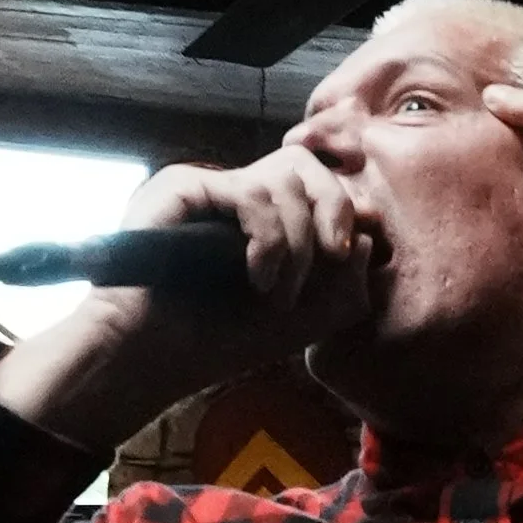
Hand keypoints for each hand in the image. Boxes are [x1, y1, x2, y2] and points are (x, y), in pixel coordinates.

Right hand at [0, 147, 371, 453]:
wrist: (154, 359)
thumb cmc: (217, 341)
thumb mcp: (301, 320)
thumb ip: (344, 285)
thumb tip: (369, 236)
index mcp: (259, 217)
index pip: (316, 184)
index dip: (344, 211)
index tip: (351, 253)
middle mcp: (233, 193)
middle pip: (305, 163)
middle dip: (335, 207)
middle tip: (336, 255)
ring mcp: (207, 186)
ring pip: (286, 175)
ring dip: (300, 241)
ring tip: (279, 292)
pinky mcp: (182, 187)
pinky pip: (251, 192)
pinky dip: (269, 239)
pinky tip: (257, 278)